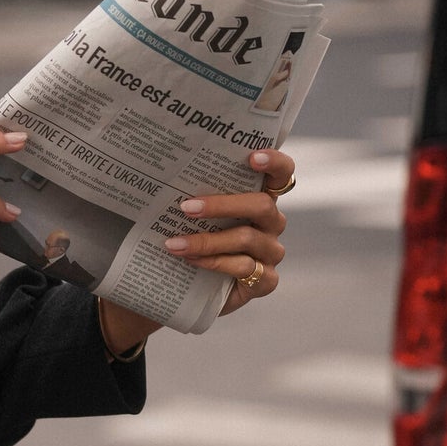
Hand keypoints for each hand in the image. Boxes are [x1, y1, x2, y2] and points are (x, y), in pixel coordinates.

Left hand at [164, 146, 293, 318]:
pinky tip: (191, 260)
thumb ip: (197, 198)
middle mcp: (272, 224)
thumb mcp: (200, 218)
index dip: (275, 162)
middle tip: (187, 207)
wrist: (199, 288)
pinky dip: (214, 263)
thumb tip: (164, 178)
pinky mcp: (266, 280)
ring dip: (207, 240)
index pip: (282, 175)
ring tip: (174, 243)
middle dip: (222, 205)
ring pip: (247, 238)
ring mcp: (272, 252)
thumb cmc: (200, 242)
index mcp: (261, 200)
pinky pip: (244, 267)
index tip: (252, 157)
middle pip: (261, 205)